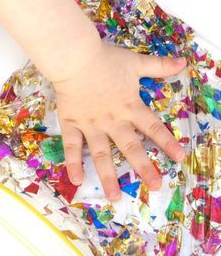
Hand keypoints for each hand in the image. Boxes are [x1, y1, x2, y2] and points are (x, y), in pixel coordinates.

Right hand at [53, 42, 186, 200]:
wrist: (75, 58)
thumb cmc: (106, 60)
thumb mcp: (136, 62)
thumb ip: (159, 66)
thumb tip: (183, 62)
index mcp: (130, 107)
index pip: (153, 127)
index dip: (167, 142)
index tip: (180, 157)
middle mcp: (113, 121)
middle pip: (131, 147)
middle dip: (144, 167)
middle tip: (155, 186)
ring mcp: (91, 125)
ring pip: (101, 154)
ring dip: (108, 176)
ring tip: (114, 197)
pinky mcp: (72, 124)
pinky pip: (71, 146)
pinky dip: (73, 163)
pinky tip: (76, 180)